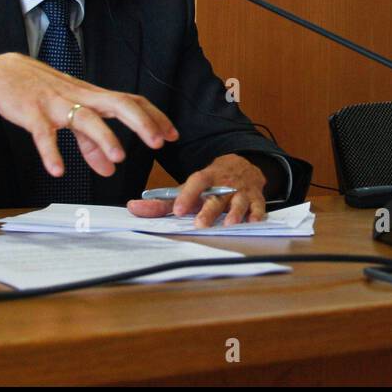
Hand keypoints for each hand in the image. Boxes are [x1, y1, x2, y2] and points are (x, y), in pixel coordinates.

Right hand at [0, 52, 176, 177]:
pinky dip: (51, 152)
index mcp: (93, 96)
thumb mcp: (70, 116)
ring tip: (119, 159)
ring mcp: (56, 104)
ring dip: (104, 138)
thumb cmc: (42, 92)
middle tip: (159, 143)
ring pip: (86, 118)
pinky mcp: (32, 113)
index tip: (173, 135)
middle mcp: (80, 97)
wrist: (1, 73)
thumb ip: (91, 144)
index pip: (132, 101)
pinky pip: (43, 134)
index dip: (154, 116)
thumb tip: (110, 169)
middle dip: (141, 122)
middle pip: (118, 103)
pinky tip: (58, 170)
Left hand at [127, 154, 268, 226]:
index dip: (187, 195)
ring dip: (235, 213)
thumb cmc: (210, 183)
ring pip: (238, 202)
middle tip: (200, 224)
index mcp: (206, 178)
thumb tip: (132, 208)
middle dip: (209, 211)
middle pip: (216, 197)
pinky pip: (258, 206)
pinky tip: (253, 222)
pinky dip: (257, 214)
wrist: (243, 166)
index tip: (178, 210)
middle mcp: (224, 184)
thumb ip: (162, 202)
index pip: (196, 183)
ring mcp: (241, 191)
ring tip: (229, 224)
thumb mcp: (188, 188)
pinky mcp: (256, 198)